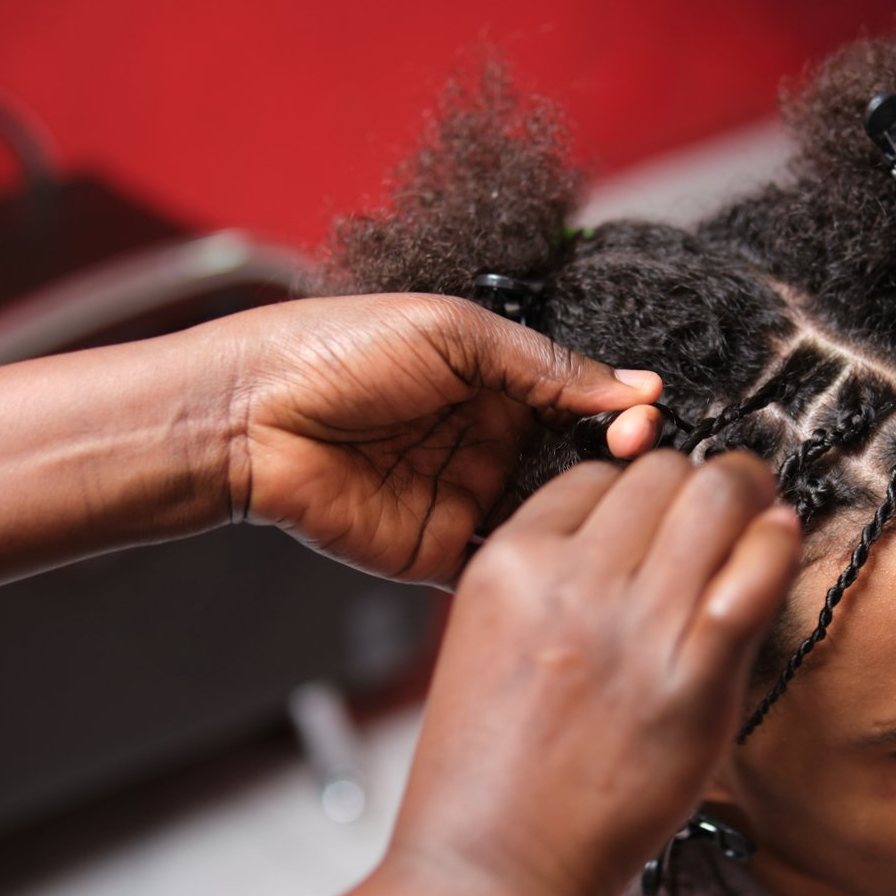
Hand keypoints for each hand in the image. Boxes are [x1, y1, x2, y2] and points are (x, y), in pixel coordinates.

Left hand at [217, 294, 663, 584]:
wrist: (249, 416)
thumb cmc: (335, 351)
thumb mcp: (452, 332)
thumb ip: (544, 362)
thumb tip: (633, 385)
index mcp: (492, 383)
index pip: (579, 402)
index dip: (618, 412)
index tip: (645, 419)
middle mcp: (486, 442)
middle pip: (573, 462)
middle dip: (610, 464)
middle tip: (633, 458)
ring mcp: (465, 499)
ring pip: (547, 516)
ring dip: (582, 512)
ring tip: (608, 501)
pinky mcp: (438, 551)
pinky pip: (501, 563)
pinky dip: (538, 560)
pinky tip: (567, 546)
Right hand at [386, 451, 801, 895]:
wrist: (491, 870)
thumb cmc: (489, 772)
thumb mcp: (488, 639)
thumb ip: (553, 580)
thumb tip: (638, 534)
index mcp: (509, 562)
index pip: (597, 475)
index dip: (637, 494)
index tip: (660, 522)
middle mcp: (569, 579)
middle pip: (661, 472)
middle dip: (696, 484)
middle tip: (721, 511)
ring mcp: (633, 629)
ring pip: (715, 498)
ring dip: (746, 498)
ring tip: (758, 519)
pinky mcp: (692, 682)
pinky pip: (755, 573)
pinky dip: (775, 545)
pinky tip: (778, 544)